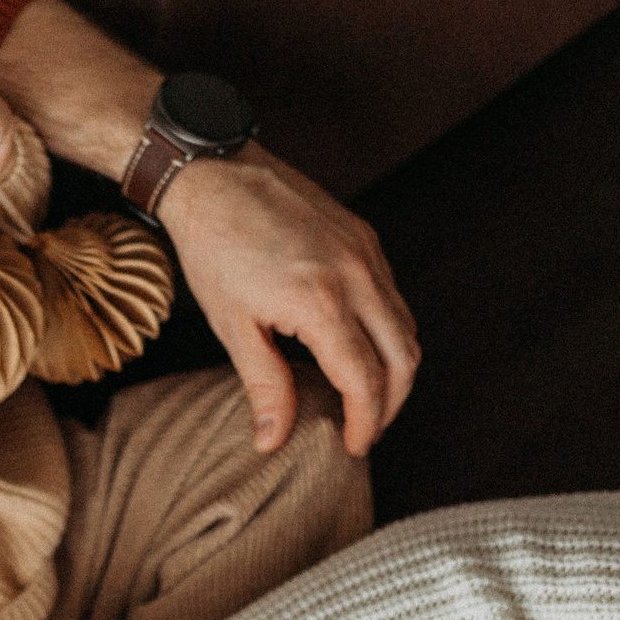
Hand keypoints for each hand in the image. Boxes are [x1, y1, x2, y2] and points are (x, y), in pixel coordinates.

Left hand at [160, 144, 416, 456]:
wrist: (214, 173)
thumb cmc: (214, 247)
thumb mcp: (232, 325)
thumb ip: (264, 385)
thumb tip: (273, 440)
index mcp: (322, 303)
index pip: (366, 382)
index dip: (366, 422)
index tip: (353, 445)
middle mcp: (357, 276)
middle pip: (403, 359)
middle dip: (391, 403)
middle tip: (365, 428)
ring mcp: (366, 253)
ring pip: (405, 326)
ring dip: (394, 367)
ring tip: (364, 394)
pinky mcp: (364, 237)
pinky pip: (392, 295)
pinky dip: (386, 330)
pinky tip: (355, 345)